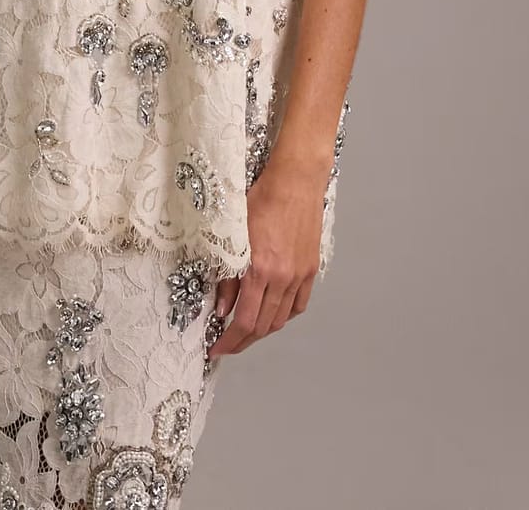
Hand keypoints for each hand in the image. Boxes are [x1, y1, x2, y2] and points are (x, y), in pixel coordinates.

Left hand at [208, 155, 328, 358]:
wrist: (295, 181)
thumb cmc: (262, 198)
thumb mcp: (233, 234)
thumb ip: (227, 276)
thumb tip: (222, 308)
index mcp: (261, 269)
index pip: (244, 321)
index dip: (229, 341)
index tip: (217, 348)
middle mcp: (283, 277)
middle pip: (263, 326)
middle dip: (243, 341)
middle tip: (228, 345)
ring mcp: (299, 275)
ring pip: (281, 319)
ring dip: (262, 331)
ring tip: (247, 331)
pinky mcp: (311, 269)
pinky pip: (299, 304)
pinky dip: (284, 315)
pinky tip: (273, 313)